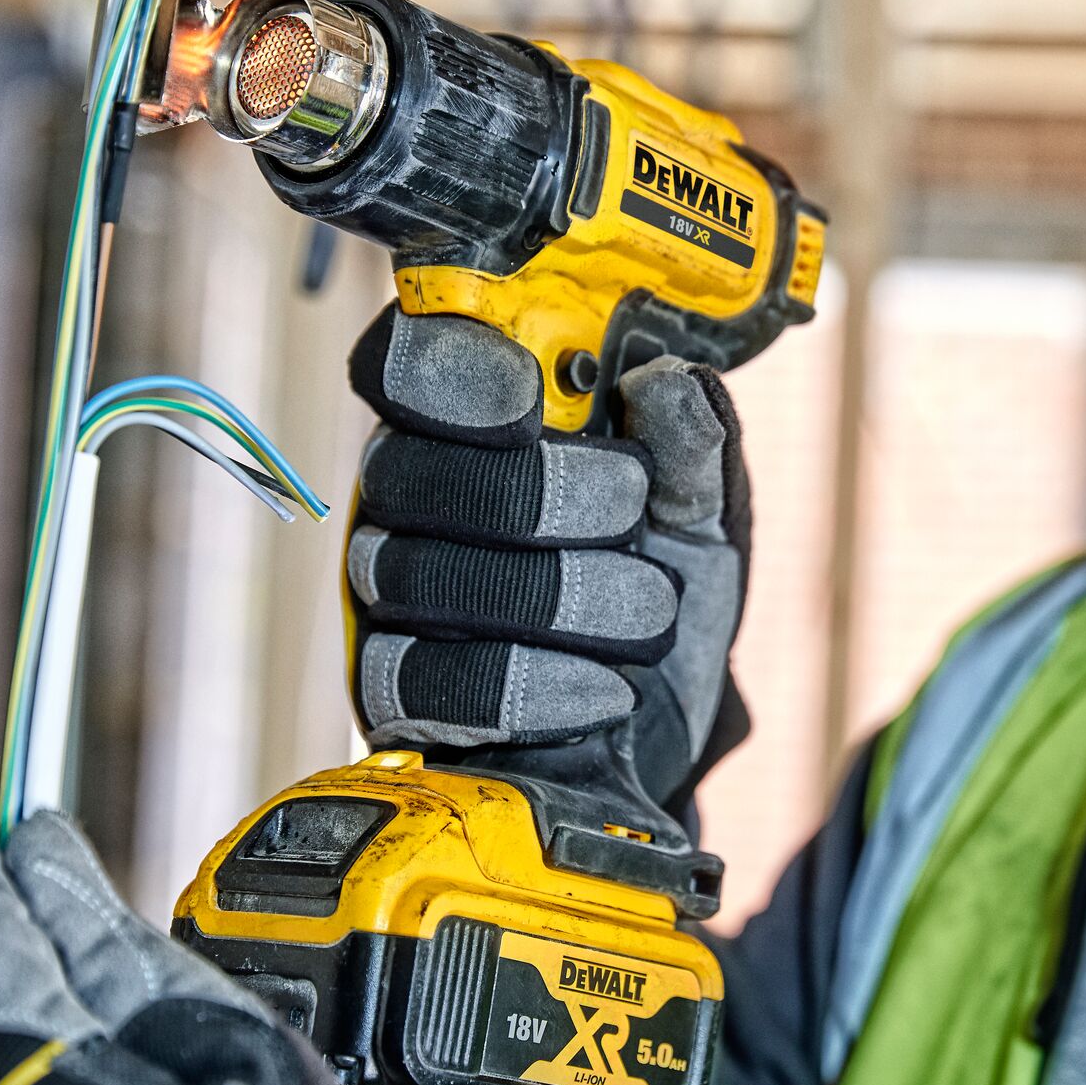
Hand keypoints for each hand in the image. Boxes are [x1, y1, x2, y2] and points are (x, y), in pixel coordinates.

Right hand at [344, 304, 751, 812]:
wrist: (661, 720)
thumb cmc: (659, 578)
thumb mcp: (698, 509)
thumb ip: (688, 445)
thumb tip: (666, 382)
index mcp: (465, 419)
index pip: (405, 364)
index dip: (451, 367)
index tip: (532, 389)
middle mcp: (405, 495)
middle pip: (409, 472)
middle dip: (539, 494)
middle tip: (631, 510)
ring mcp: (387, 592)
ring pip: (421, 577)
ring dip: (559, 595)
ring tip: (650, 614)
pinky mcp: (390, 691)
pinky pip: (422, 684)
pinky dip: (528, 686)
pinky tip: (602, 687)